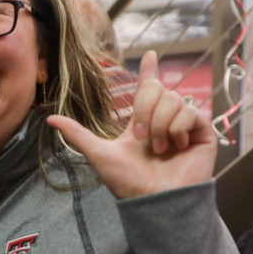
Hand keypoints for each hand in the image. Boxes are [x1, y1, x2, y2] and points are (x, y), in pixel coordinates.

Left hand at [47, 50, 216, 199]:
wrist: (152, 200)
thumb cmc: (127, 182)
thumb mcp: (98, 153)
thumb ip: (77, 133)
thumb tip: (49, 118)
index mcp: (142, 122)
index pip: (146, 89)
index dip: (148, 71)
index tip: (148, 53)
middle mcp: (164, 120)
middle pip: (157, 89)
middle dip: (144, 110)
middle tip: (141, 137)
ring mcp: (184, 126)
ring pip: (174, 99)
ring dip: (160, 123)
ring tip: (158, 149)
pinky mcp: (202, 134)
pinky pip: (192, 113)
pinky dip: (178, 127)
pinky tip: (176, 146)